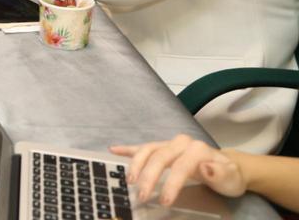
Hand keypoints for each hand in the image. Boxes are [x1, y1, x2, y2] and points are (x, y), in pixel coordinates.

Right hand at [111, 135, 247, 205]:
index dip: (171, 184)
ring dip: (135, 164)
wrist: (228, 167)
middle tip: (141, 197)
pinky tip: (114, 149)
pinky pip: (143, 146)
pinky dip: (128, 149)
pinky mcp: (162, 147)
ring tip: (129, 181)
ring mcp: (169, 144)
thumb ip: (221, 173)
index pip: (180, 167)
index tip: (164, 202)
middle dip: (148, 177)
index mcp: (197, 149)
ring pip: (147, 150)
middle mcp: (181, 143)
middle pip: (159, 157)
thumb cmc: (228, 176)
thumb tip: (205, 167)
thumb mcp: (231, 178)